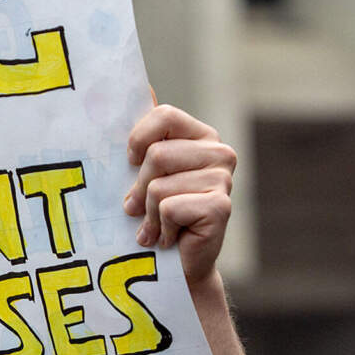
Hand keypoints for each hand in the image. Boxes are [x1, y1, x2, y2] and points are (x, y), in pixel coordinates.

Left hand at [123, 105, 237, 287]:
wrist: (178, 267)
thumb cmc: (155, 215)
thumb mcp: (144, 171)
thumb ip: (145, 134)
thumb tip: (143, 86)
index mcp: (200, 136)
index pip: (163, 115)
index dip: (138, 140)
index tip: (130, 162)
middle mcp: (219, 152)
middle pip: (156, 154)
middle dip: (139, 188)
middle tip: (139, 208)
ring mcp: (224, 179)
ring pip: (158, 185)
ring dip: (149, 213)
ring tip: (157, 226)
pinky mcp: (221, 207)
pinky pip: (169, 207)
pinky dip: (161, 228)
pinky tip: (170, 238)